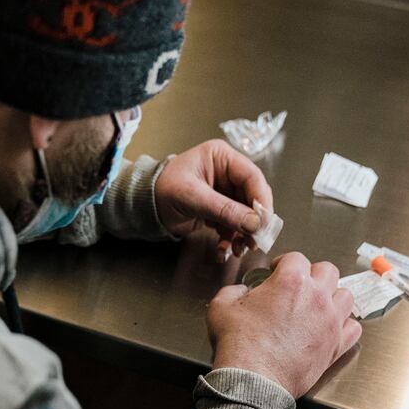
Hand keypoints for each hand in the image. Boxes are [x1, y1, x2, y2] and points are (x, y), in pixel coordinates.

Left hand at [155, 139, 272, 258]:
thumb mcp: (193, 197)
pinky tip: (225, 251)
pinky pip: (234, 226)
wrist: (144, 206)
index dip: (261, 200)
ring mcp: (225, 192)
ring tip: (240, 248)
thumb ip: (225, 210)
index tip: (264, 222)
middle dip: (254, 222)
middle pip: (253, 198)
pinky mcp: (220, 210)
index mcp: (222, 158)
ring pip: (246, 215)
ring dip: (244, 234)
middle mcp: (227, 173)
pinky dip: (231, 240)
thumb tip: (254, 223)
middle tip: (256, 240)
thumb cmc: (162, 190)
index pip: (252, 177)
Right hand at [207, 252, 361, 397]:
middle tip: (300, 285)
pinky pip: (353, 327)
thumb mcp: (222, 306)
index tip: (277, 271)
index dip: (284, 262)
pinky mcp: (337, 344)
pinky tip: (331, 328)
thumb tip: (241, 291)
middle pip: (327, 270)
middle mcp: (316, 296)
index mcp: (291, 280)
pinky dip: (344, 325)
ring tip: (319, 305)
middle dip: (313, 274)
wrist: (253, 378)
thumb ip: (234, 290)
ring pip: (346, 295)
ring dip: (333, 297)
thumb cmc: (239, 343)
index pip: (296, 258)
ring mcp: (330, 320)